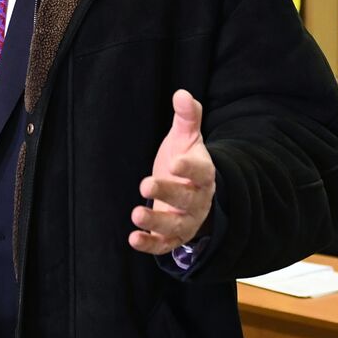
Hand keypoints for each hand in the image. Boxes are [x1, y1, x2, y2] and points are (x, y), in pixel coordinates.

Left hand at [130, 90, 215, 254]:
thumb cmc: (184, 161)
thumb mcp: (186, 138)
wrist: (190, 192)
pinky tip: (133, 238)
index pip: (202, 172)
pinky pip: (164, 244)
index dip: (191, 167)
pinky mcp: (173, 236)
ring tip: (136, 214)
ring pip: (176, 225)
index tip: (176, 161)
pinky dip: (150, 243)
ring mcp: (187, 221)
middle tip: (146, 183)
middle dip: (168, 192)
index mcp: (204, 174)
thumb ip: (187, 117)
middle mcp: (198, 200)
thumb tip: (182, 93)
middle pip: (187, 200)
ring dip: (157, 221)